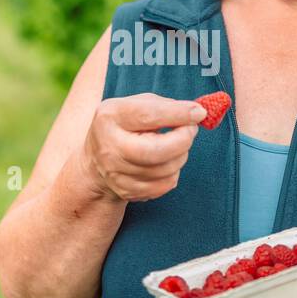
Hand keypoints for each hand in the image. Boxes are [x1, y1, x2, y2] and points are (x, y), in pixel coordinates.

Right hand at [80, 93, 204, 202]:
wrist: (96, 161)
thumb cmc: (125, 126)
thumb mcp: (136, 105)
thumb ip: (165, 107)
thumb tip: (197, 114)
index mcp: (110, 117)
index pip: (148, 116)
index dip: (178, 114)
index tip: (200, 112)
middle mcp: (109, 147)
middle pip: (156, 151)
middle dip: (183, 140)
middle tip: (191, 130)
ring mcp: (116, 173)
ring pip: (165, 169)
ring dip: (181, 155)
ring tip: (176, 145)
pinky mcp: (127, 192)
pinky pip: (165, 185)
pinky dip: (173, 173)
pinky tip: (166, 162)